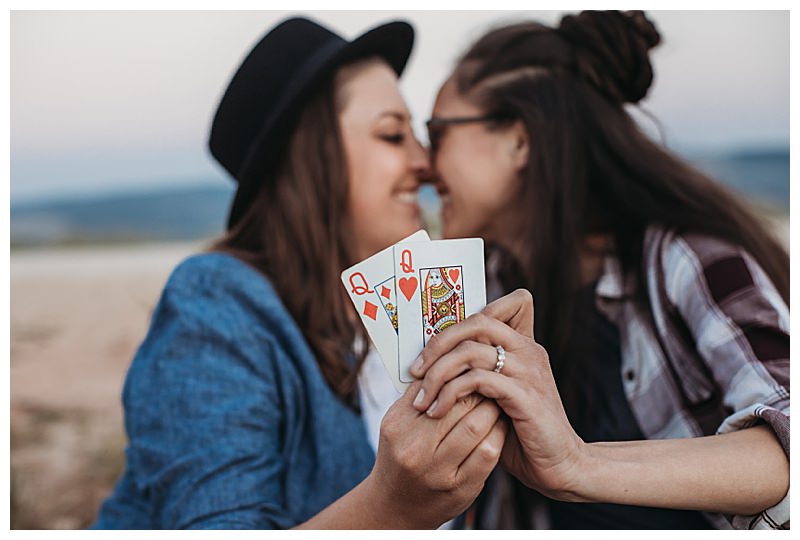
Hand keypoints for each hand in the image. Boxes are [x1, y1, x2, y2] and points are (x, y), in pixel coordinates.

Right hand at [365, 380, 507, 528]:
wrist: (396, 506)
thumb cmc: (400, 454)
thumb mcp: (397, 422)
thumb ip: (417, 393)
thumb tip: (445, 357)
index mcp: (398, 426)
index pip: (436, 385)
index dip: (459, 372)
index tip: (471, 367)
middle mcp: (415, 450)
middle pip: (458, 403)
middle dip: (479, 388)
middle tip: (491, 378)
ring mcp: (438, 472)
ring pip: (477, 424)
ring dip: (493, 407)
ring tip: (497, 399)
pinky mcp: (461, 489)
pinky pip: (489, 452)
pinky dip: (498, 432)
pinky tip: (499, 425)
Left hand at [409, 289, 586, 500]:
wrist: (560, 466)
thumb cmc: (520, 432)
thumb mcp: (495, 396)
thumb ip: (475, 374)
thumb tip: (427, 365)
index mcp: (522, 346)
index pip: (499, 307)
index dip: (465, 315)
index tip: (433, 347)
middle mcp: (528, 351)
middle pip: (477, 322)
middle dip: (438, 343)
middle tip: (416, 370)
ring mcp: (529, 371)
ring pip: (471, 351)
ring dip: (438, 373)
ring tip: (422, 399)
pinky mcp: (526, 396)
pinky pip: (478, 380)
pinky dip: (451, 393)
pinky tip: (438, 411)